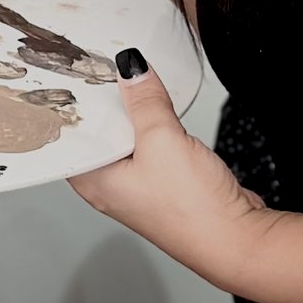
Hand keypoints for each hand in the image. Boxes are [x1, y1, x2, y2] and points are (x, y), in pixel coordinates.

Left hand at [68, 49, 287, 295]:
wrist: (235, 238)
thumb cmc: (192, 210)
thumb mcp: (162, 139)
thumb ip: (145, 100)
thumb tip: (131, 68)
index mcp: (92, 180)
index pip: (67, 135)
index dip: (67, 104)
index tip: (70, 72)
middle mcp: (109, 186)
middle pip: (96, 134)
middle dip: (101, 103)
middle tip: (99, 65)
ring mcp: (137, 186)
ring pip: (125, 138)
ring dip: (131, 113)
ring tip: (129, 81)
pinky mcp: (163, 183)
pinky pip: (149, 146)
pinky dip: (152, 126)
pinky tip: (157, 110)